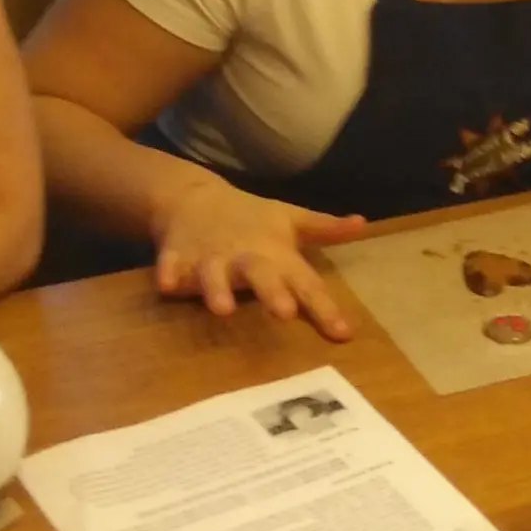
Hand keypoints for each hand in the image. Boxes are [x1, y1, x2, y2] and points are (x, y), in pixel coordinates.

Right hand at [150, 170, 365, 339]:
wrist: (194, 196)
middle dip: (272, 292)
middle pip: (261, 274)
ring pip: (214, 274)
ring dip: (218, 289)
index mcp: (275, 252)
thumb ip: (325, 229)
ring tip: (222, 309)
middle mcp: (246, 255)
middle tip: (284, 313)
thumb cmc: (249, 218)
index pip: (306, 282)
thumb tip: (363, 223)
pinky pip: (171, 266)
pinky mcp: (178, 254)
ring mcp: (210, 255)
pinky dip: (168, 273)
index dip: (324, 308)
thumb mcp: (289, 219)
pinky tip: (167, 286)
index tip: (343, 333)